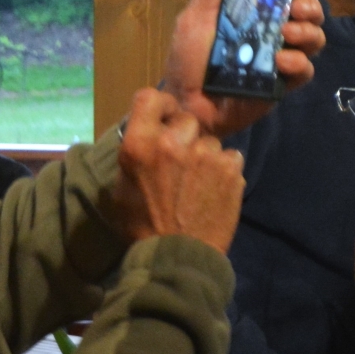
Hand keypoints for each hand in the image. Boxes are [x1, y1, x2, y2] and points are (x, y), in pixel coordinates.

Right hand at [109, 88, 245, 253]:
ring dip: (206, 156)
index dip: (160, 106)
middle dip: (185, 135)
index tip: (164, 118)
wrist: (178, 256)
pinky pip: (231, 157)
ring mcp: (207, 155)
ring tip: (199, 182)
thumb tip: (148, 136)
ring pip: (211, 141)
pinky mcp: (231, 170)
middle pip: (187, 119)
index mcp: (141, 144)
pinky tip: (216, 189)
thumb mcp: (123, 187)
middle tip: (182, 160)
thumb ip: (136, 154)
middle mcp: (174, 142)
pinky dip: (225, 170)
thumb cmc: (142, 225)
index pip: (150, 97)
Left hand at [161, 0, 328, 136]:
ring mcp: (280, 58)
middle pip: (310, 13)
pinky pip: (305, 71)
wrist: (187, 104)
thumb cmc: (188, 59)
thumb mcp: (195, 19)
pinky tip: (281, 61)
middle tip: (296, 7)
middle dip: (312, 6)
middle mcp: (272, 32)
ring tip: (289, 33)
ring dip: (308, 32)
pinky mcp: (283, 84)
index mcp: (254, 12)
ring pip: (314, 39)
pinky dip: (298, 63)